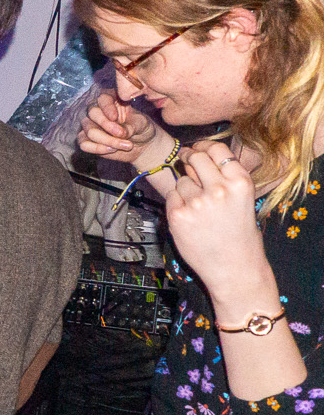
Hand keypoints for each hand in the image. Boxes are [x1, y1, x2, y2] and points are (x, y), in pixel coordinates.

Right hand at [79, 91, 163, 166]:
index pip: (103, 98)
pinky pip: (84, 144)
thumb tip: (120, 133)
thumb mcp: (140, 123)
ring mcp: (90, 126)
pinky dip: (98, 148)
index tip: (115, 118)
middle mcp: (98, 111)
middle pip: (92, 113)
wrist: (141, 144)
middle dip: (107, 125)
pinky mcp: (87, 140)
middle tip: (122, 134)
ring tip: (126, 145)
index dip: (107, 107)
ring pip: (90, 131)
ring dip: (108, 140)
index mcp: (111, 100)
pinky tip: (112, 150)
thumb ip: (130, 125)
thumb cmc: (141, 128)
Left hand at [164, 140, 271, 299]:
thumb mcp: (244, 200)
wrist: (235, 268)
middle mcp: (219, 189)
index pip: (218, 149)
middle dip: (189, 158)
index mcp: (241, 182)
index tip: (198, 148)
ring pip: (181, 179)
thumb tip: (197, 157)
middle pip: (195, 157)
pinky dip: (176, 204)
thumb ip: (225, 179)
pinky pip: (171, 197)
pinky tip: (190, 218)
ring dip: (185, 188)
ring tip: (198, 208)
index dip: (205, 146)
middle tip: (185, 161)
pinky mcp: (178, 215)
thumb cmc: (240, 236)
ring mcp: (197, 202)